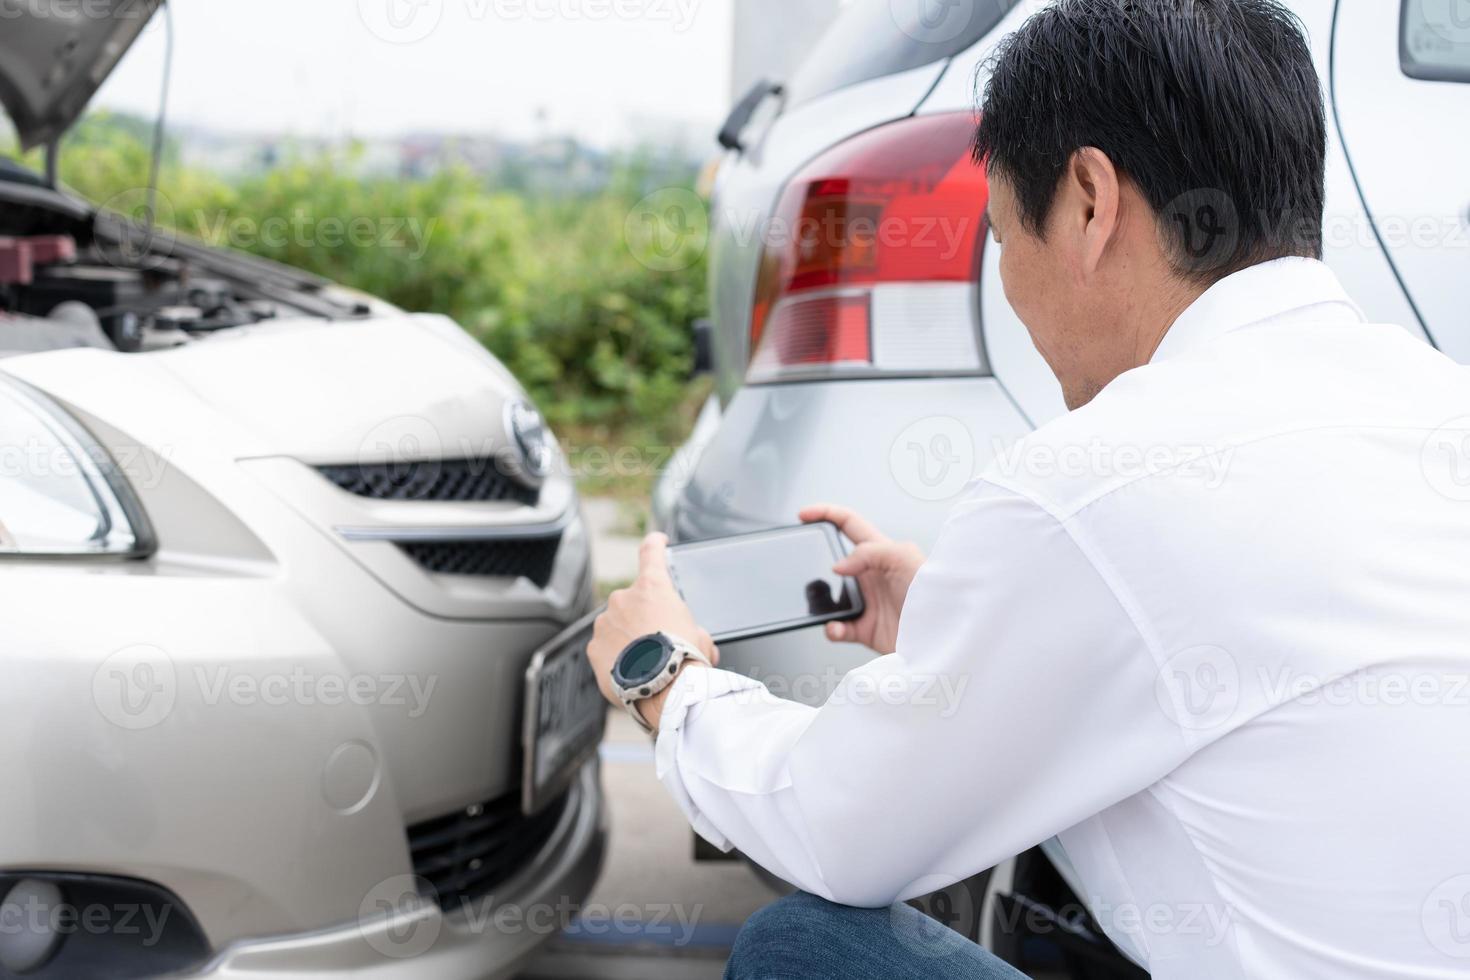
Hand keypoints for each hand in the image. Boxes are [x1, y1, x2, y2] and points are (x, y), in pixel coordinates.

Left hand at [587, 533, 718, 729]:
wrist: (664, 689)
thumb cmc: (686, 659)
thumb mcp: (702, 637)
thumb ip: (692, 628)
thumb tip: (697, 640)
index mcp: (653, 588)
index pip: (651, 553)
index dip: (655, 544)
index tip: (657, 540)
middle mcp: (623, 598)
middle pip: (633, 602)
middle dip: (643, 619)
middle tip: (659, 644)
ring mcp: (605, 622)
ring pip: (616, 626)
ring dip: (628, 639)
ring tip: (646, 665)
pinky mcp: (594, 647)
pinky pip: (605, 649)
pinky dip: (616, 658)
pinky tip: (632, 674)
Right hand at [800, 504, 924, 654]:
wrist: (944, 636)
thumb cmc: (937, 593)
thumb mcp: (904, 557)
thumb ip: (868, 552)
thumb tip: (838, 565)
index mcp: (881, 552)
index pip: (849, 524)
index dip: (826, 514)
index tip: (803, 514)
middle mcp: (871, 576)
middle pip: (833, 560)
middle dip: (815, 561)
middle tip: (802, 564)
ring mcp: (867, 603)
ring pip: (830, 597)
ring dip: (820, 600)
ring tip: (822, 602)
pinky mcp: (864, 629)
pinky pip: (837, 627)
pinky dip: (832, 628)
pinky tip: (837, 627)